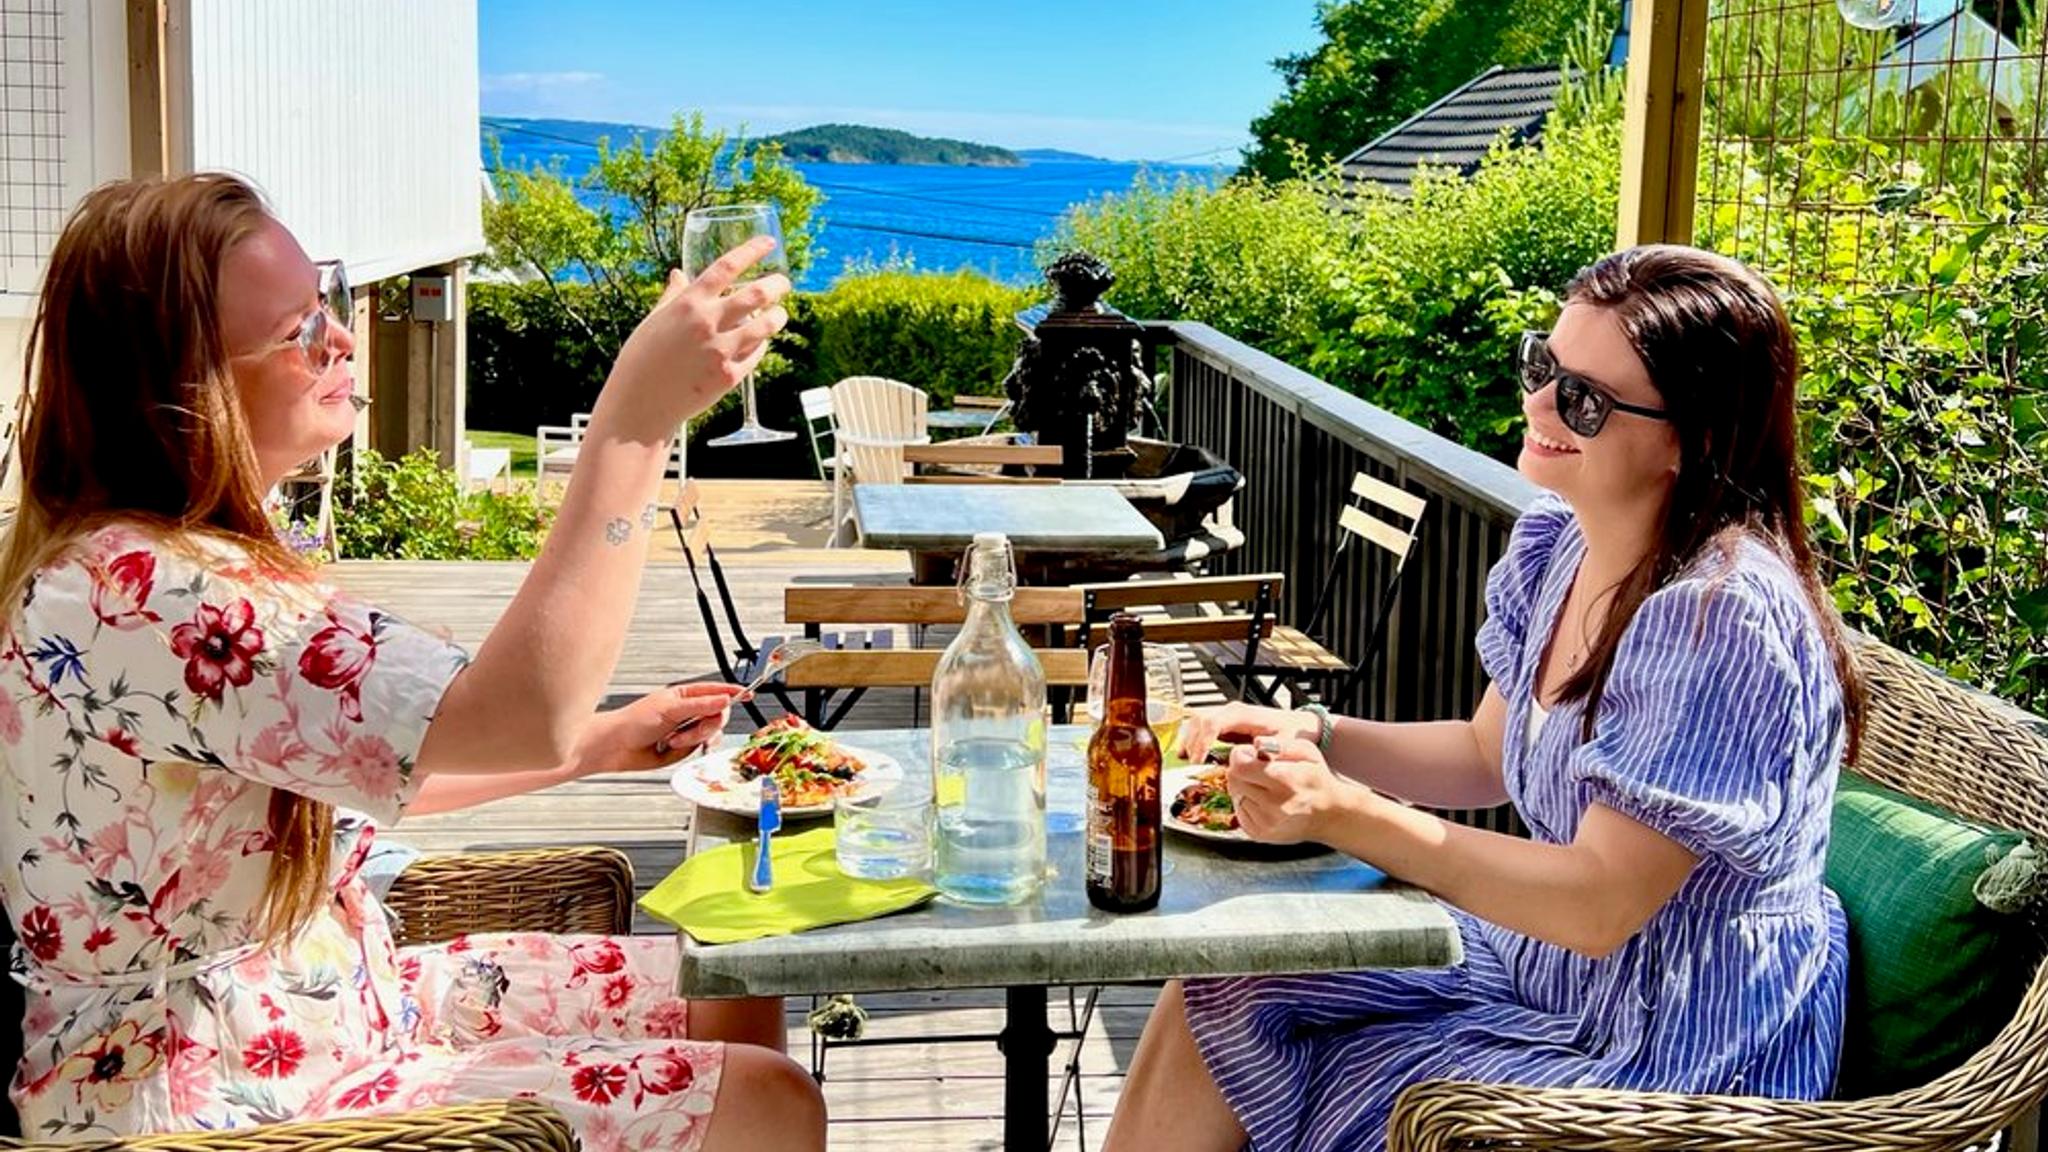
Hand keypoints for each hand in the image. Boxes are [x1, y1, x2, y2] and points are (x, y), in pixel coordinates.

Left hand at [566, 683, 748, 777]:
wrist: (616, 748)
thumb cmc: (633, 723)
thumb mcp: (670, 710)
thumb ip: (700, 705)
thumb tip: (724, 699)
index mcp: (684, 695)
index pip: (715, 691)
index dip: (732, 692)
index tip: (747, 694)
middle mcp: (687, 711)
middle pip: (717, 715)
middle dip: (706, 725)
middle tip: (693, 729)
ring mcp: (686, 729)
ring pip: (710, 733)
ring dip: (694, 738)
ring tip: (673, 740)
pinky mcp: (683, 747)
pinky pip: (700, 748)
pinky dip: (691, 749)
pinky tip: (673, 747)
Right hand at [600, 237, 793, 435]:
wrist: (640, 403)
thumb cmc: (642, 359)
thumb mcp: (654, 320)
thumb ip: (673, 296)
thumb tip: (678, 274)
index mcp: (688, 304)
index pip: (727, 266)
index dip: (752, 251)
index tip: (768, 243)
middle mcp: (707, 323)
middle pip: (756, 294)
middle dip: (777, 285)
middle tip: (783, 283)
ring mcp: (720, 351)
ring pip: (765, 326)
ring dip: (778, 316)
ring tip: (779, 314)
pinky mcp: (729, 376)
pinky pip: (756, 354)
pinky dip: (761, 345)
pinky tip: (760, 342)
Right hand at [1175, 701, 1315, 763]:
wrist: (1299, 726)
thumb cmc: (1292, 733)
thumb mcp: (1285, 744)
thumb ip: (1268, 752)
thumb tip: (1248, 758)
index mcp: (1244, 714)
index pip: (1213, 722)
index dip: (1202, 741)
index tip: (1198, 760)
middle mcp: (1232, 711)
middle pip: (1200, 719)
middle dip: (1192, 741)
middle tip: (1192, 764)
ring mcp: (1227, 716)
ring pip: (1197, 721)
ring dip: (1189, 739)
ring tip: (1186, 760)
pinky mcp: (1225, 724)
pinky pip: (1202, 727)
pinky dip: (1193, 739)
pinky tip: (1189, 754)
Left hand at [1224, 736, 1371, 844]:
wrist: (1329, 815)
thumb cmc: (1316, 779)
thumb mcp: (1307, 752)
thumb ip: (1280, 744)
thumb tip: (1255, 744)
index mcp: (1285, 781)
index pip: (1240, 766)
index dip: (1241, 756)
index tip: (1251, 755)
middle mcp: (1274, 805)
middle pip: (1233, 780)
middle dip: (1241, 770)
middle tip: (1257, 770)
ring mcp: (1265, 823)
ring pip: (1235, 795)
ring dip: (1244, 787)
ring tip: (1265, 787)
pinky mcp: (1259, 834)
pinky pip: (1239, 811)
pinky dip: (1247, 803)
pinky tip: (1264, 801)